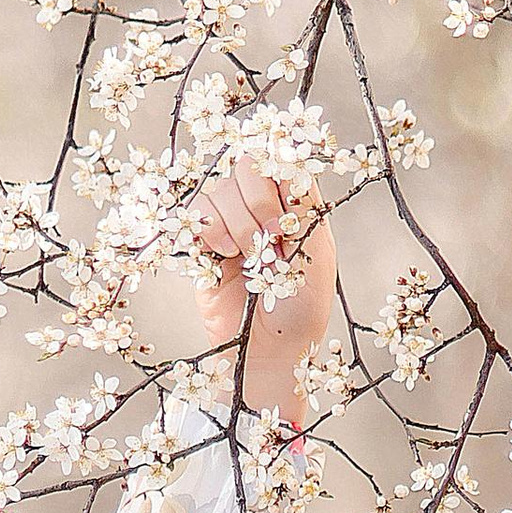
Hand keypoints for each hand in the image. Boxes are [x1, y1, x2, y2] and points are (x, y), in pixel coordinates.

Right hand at [194, 161, 334, 417]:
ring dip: (235, 222)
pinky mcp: (203, 241)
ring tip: (246, 256)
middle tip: (267, 241)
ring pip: (221, 188)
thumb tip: (290, 164)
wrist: (267, 351)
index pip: (281, 161)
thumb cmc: (301, 310)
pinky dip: (208, 228)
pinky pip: (195, 211)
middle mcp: (262, 207)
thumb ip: (305, 210)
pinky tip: (223, 255)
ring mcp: (231, 222)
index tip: (283, 215)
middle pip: (247, 166)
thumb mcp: (316, 258)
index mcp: (296, 206)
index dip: (278, 178)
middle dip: (257, 201)